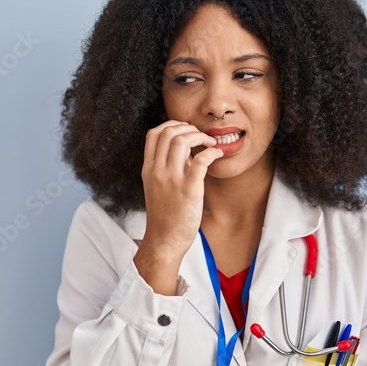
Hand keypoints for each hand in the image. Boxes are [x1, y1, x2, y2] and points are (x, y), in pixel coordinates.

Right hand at [140, 120, 222, 260]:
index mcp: (149, 169)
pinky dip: (211, 152)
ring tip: (210, 143)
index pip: (154, 133)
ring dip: (199, 136)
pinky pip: (201, 160)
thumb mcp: (158, 186)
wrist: (164, 240)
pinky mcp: (189, 189)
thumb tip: (189, 152)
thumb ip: (169, 167)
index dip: (171, 125)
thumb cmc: (165, 215)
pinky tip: (217, 154)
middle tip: (201, 135)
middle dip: (188, 127)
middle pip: (169, 132)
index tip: (185, 130)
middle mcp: (158, 171)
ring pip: (182, 141)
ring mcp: (172, 179)